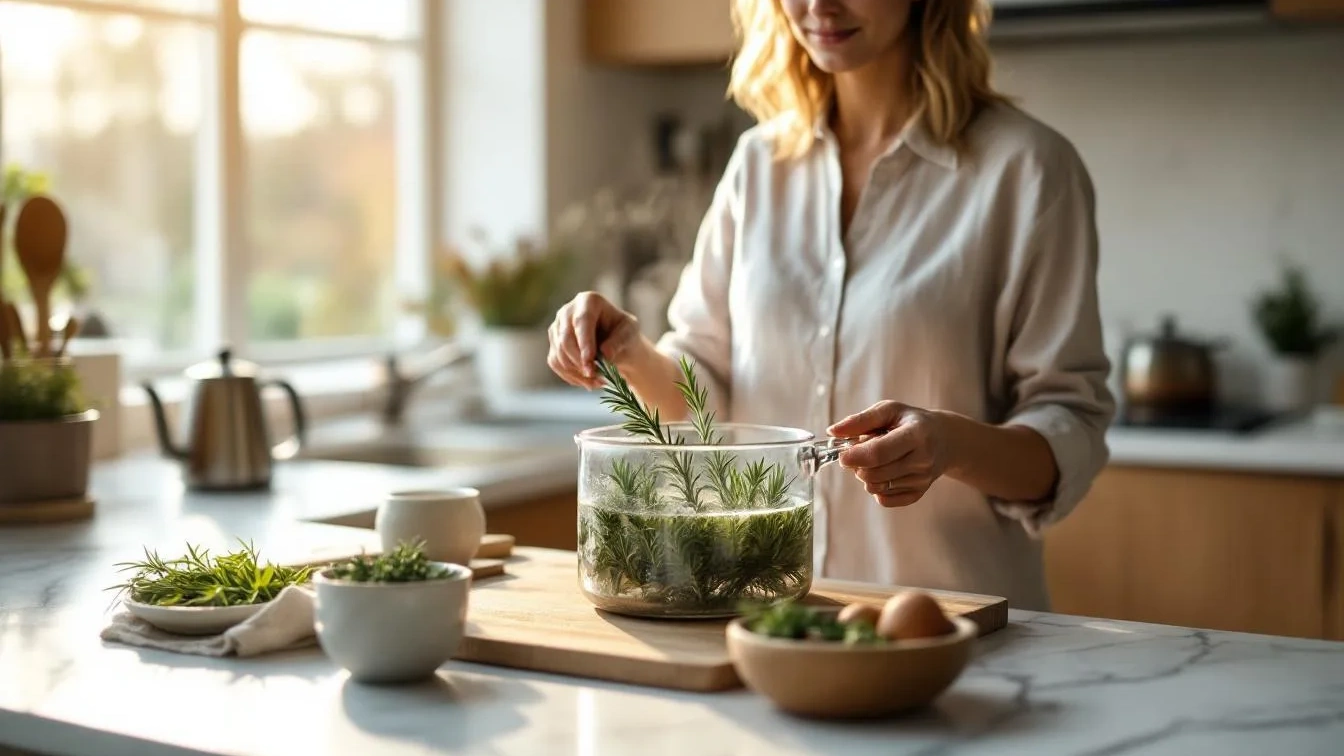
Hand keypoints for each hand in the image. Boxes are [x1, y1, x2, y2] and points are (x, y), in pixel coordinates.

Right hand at [547, 292, 641, 388]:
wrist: (616, 344)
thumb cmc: (624, 334)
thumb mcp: (629, 334)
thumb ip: (619, 341)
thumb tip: (605, 354)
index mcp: (588, 301)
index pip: (582, 321)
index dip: (584, 342)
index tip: (590, 361)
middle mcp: (567, 311)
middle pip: (566, 339)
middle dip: (580, 361)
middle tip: (597, 377)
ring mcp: (557, 327)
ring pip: (559, 354)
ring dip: (578, 372)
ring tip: (598, 381)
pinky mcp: (553, 344)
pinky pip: (556, 363)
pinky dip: (571, 376)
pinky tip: (588, 382)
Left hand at [828, 401, 955, 507]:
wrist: (945, 439)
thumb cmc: (911, 421)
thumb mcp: (889, 410)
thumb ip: (860, 420)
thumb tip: (832, 431)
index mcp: (916, 435)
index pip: (878, 453)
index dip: (854, 456)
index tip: (843, 455)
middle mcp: (922, 460)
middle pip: (874, 473)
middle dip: (858, 465)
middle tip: (860, 452)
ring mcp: (921, 480)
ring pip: (876, 487)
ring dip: (866, 475)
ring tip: (876, 460)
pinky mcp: (918, 494)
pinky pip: (884, 500)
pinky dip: (876, 488)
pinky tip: (884, 472)